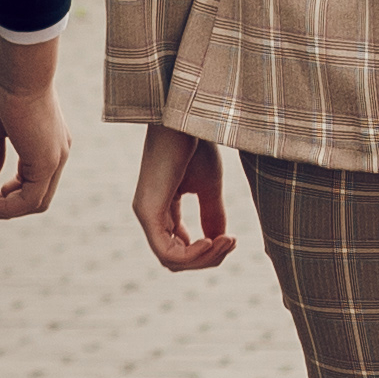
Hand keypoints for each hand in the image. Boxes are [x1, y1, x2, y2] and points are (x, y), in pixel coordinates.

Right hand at [0, 42, 69, 219]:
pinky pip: (28, 199)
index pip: (33, 182)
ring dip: (2, 210)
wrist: (19, 69)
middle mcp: (56, 153)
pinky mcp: (47, 161)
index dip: (8, 196)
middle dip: (5, 207)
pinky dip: (5, 208)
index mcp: (46, 143)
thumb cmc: (4, 88)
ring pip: (34, 202)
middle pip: (36, 197)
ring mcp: (54, 158)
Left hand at [133, 124, 235, 272]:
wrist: (185, 117)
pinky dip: (193, 254)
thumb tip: (219, 240)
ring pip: (171, 260)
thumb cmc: (196, 143)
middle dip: (208, 258)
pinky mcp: (148, 211)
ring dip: (204, 257)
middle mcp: (150, 215)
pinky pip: (166, 252)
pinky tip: (213, 240)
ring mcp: (146, 214)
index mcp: (162, 209)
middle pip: (175, 260)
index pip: (178, 248)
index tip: (233, 238)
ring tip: (228, 240)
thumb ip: (212, 214)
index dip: (207, 252)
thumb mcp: (209, 186)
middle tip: (233, 242)